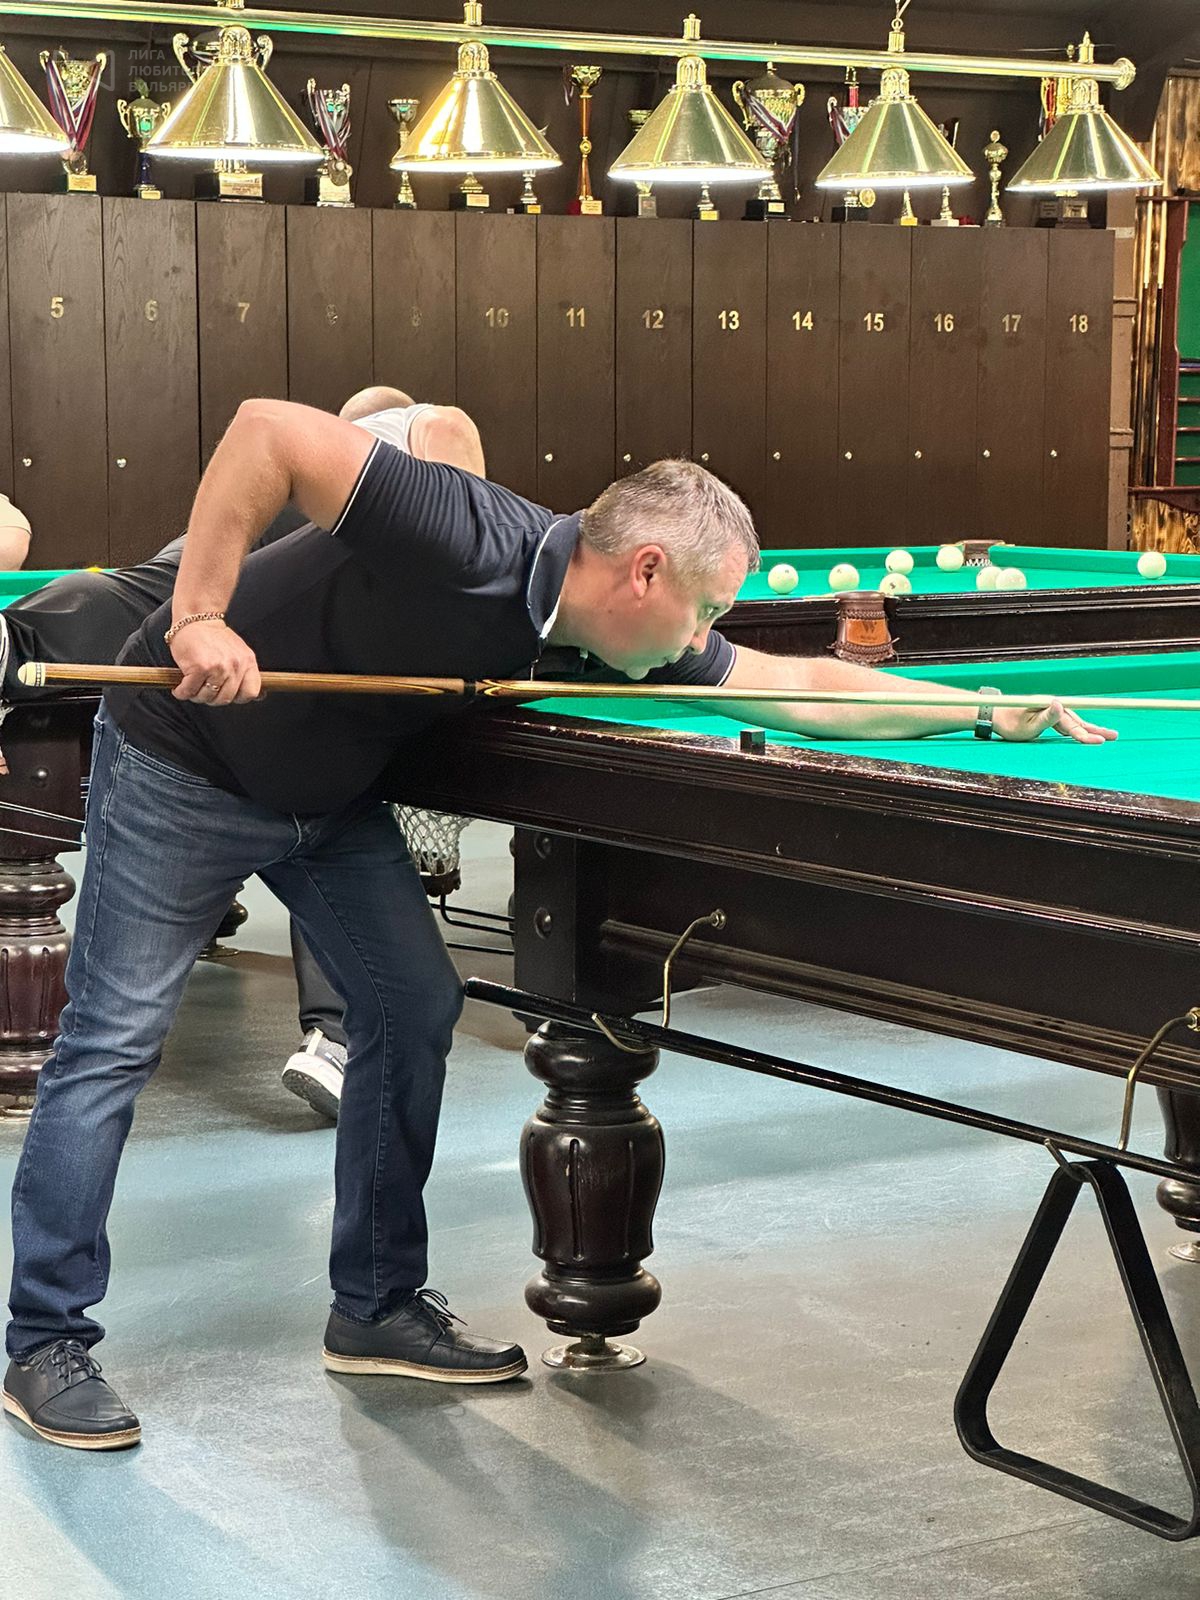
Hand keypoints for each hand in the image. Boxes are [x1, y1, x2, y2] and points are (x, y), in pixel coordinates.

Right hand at [169, 620, 260, 705]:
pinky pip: (190, 690)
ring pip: (207, 697)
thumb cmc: (214, 637)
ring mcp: (218, 667)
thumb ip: (246, 673)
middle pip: (225, 699)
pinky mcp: (200, 667)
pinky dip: (182, 692)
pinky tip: (180, 688)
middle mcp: (235, 665)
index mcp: (247, 662)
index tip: (226, 694)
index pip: (250, 693)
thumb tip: (260, 697)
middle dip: (212, 698)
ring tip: (192, 688)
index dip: (237, 698)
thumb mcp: (239, 652)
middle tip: (203, 691)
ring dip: (196, 696)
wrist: (196, 618)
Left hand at [994, 700, 1117, 745]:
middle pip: (1078, 721)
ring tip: (1106, 735)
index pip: (1073, 724)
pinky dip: (1078, 729)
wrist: (996, 715)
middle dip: (1096, 730)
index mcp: (1050, 707)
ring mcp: (1051, 710)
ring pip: (1074, 722)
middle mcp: (1053, 706)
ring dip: (1090, 729)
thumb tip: (1060, 704)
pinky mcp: (1048, 715)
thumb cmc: (1009, 723)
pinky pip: (1067, 724)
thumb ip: (1046, 716)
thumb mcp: (1027, 724)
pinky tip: (1085, 733)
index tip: (1100, 741)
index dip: (1087, 734)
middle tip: (1114, 736)